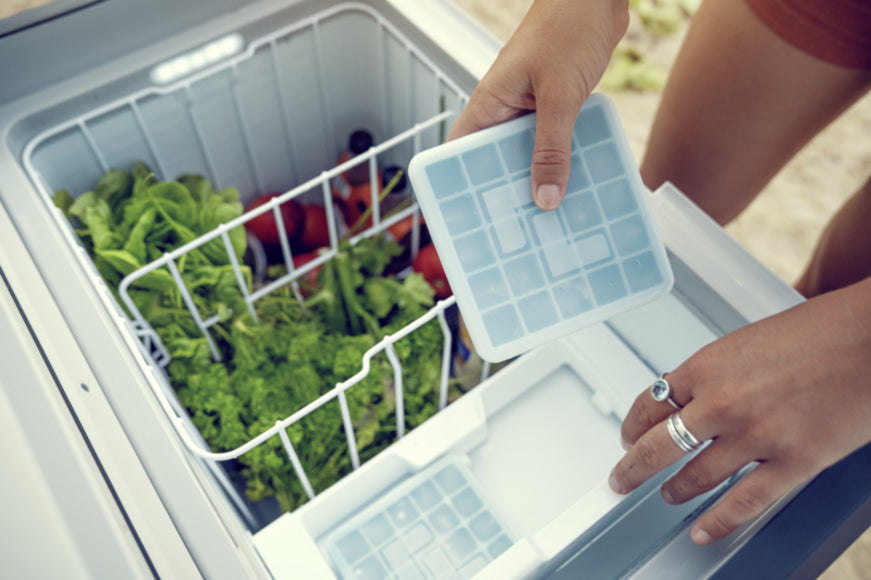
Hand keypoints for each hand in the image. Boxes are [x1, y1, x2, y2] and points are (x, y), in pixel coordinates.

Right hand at [448, 0, 628, 209]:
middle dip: (507, 193)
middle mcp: (504, 110)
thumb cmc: (568, 26)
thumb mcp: (560, 96)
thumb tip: (545, 197)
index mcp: (488, 105)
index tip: (467, 221)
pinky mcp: (555, 106)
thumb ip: (552, 148)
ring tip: (551, 216)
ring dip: (541, 178)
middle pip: (496, 162)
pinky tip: (578, 183)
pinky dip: (563, 161)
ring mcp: (530, 109)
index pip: (458, 155)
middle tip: (519, 231)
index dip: (458, 187)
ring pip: (528, 155)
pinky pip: (554, 143)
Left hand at [609, 277, 870, 543]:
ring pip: (696, 477)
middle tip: (620, 479)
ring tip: (667, 496)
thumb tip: (691, 398)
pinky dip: (719, 521)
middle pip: (658, 446)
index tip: (628, 437)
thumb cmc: (820, 331)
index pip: (650, 403)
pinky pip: (745, 501)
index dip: (632, 426)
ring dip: (675, 491)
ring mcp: (755, 435)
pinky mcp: (793, 461)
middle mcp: (722, 402)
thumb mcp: (747, 343)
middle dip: (632, 468)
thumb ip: (716, 374)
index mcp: (706, 366)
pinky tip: (704, 530)